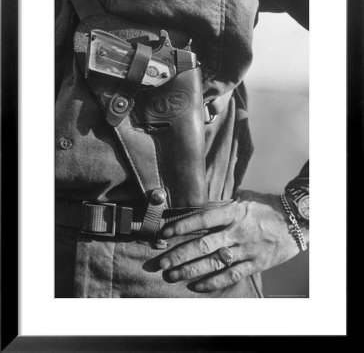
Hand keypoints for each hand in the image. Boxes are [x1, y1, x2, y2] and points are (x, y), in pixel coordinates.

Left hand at [159, 190, 306, 291]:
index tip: (165, 233)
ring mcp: (247, 249)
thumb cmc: (267, 206)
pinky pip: (232, 275)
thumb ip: (222, 205)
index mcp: (234, 212)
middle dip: (179, 254)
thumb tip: (198, 207)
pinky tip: (197, 286)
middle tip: (161, 262)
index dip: (182, 226)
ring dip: (190, 270)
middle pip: (203, 245)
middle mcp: (237, 231)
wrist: (297, 220)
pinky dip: (214, 282)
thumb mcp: (243, 199)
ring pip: (214, 262)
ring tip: (172, 275)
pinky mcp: (256, 263)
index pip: (202, 219)